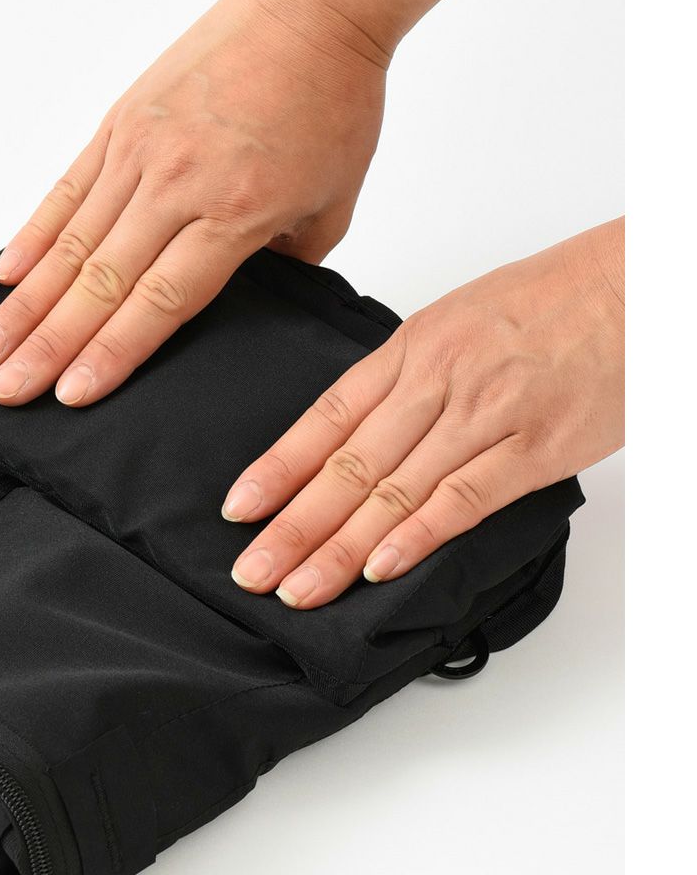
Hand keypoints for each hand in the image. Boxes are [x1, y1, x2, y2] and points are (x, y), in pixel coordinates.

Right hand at [0, 0, 459, 406]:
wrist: (310, 8)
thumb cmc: (329, 102)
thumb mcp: (331, 205)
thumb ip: (283, 268)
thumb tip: (240, 306)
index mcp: (236, 211)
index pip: (161, 302)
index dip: (112, 353)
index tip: (71, 394)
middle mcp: (178, 182)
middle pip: (100, 282)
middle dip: (47, 346)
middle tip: (7, 391)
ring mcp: (140, 151)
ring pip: (70, 244)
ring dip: (25, 305)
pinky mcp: (119, 123)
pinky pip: (65, 191)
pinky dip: (31, 238)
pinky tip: (4, 280)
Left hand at [223, 218, 624, 608]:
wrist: (636, 286)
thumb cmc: (549, 301)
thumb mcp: (455, 322)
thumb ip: (403, 379)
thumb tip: (353, 433)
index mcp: (409, 350)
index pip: (324, 419)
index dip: (277, 469)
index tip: (238, 511)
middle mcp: (436, 383)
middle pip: (348, 467)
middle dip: (294, 526)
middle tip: (253, 573)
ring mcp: (484, 417)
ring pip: (395, 492)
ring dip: (340, 548)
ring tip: (299, 588)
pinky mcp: (534, 449)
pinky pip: (464, 500)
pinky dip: (418, 537)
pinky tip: (379, 570)